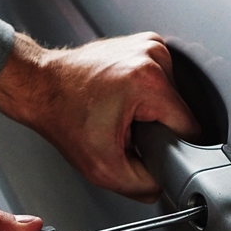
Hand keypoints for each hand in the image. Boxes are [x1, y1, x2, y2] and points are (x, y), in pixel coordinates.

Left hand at [0, 32, 199, 202]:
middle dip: (158, 128)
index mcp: (149, 82)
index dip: (172, 147)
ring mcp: (149, 45)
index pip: (190, 128)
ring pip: (172, 98)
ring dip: (152, 112)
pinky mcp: (144, 44)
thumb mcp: (103, 168)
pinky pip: (161, 82)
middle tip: (126, 131)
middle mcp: (153, 56)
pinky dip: (146, 96)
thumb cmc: (62, 116)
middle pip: (180, 112)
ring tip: (122, 113)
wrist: (40, 86)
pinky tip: (123, 100)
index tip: (148, 148)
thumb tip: (164, 185)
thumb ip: (142, 186)